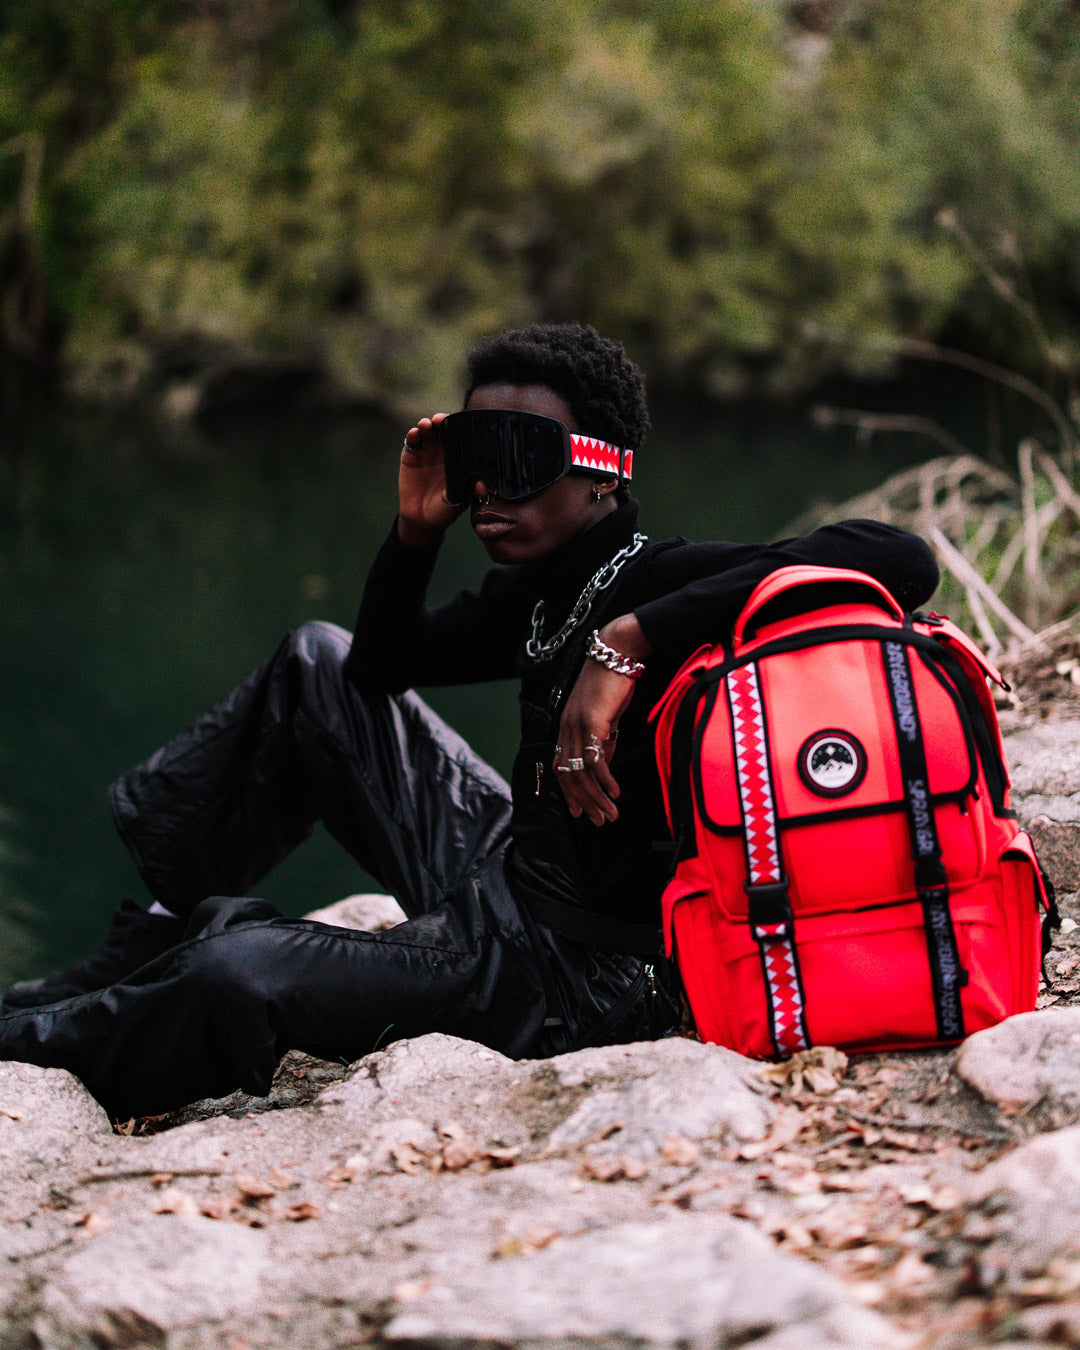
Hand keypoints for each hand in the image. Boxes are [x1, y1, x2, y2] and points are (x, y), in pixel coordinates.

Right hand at [397, 414, 465, 546]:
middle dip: (443, 421)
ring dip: (427, 425)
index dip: (461, 428)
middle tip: (441, 420)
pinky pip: (413, 441)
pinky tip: (415, 434)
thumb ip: (468, 490)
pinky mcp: (411, 453)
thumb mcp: (460, 500)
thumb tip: (482, 486)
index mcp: (460, 457)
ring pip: (428, 431)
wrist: (422, 518)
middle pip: (444, 429)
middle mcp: (444, 450)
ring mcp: (427, 450)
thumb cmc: (446, 509)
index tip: (460, 424)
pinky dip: (413, 435)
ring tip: (426, 425)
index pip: (462, 436)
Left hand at [553, 616, 651, 826]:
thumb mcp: (606, 718)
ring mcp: (576, 725)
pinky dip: (604, 780)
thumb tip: (602, 769)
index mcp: (566, 727)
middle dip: (585, 802)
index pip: (561, 768)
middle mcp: (565, 728)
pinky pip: (594, 759)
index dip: (570, 793)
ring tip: (609, 815)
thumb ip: (602, 743)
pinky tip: (613, 792)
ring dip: (596, 798)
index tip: (581, 813)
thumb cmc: (613, 684)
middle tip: (598, 822)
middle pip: (570, 776)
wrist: (617, 654)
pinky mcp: (591, 722)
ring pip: (581, 773)